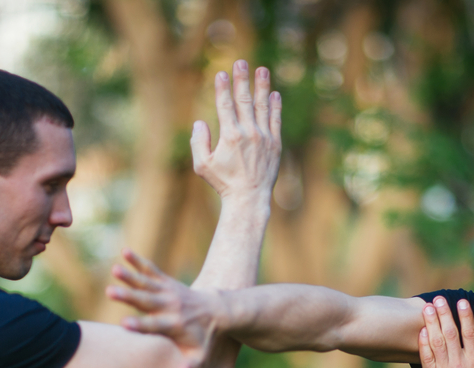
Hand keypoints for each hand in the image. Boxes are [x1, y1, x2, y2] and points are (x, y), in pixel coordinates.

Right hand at [106, 248, 224, 367]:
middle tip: (109, 292)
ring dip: (130, 276)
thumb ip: (190, 367)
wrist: (219, 311)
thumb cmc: (204, 338)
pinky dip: (139, 261)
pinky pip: (151, 270)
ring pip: (146, 283)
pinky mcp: (167, 282)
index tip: (123, 325)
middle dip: (128, 297)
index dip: (139, 325)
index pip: (154, 326)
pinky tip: (124, 252)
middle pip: (146, 301)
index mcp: (174, 325)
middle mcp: (170, 307)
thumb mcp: (200, 355)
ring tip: (114, 269)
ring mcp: (168, 292)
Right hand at [192, 59, 281, 203]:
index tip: (221, 73)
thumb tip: (200, 121)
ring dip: (262, 86)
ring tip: (262, 70)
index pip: (225, 105)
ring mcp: (264, 138)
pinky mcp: (275, 144)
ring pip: (262, 106)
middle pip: (244, 100)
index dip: (223, 88)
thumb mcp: (202, 165)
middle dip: (242, 79)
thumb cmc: (223, 183)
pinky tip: (274, 94)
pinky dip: (275, 106)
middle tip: (241, 62)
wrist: (249, 199)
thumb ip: (198, 142)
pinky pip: (275, 120)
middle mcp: (248, 133)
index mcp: (230, 136)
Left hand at [418, 296, 473, 367]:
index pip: (470, 333)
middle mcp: (460, 365)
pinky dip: (423, 344)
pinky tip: (421, 331)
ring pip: (437, 342)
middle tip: (439, 299)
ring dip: (431, 323)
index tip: (461, 302)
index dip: (465, 316)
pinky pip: (426, 359)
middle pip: (451, 333)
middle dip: (444, 313)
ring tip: (427, 308)